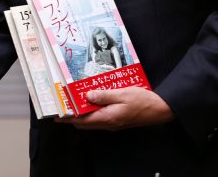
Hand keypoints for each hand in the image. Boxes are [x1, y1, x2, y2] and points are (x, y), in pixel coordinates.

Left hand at [58, 87, 173, 130]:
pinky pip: (100, 117)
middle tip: (63, 102)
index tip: (56, 114)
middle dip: (72, 115)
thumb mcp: (121, 94)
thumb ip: (103, 95)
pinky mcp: (118, 120)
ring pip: (92, 120)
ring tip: (75, 99)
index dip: (67, 118)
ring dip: (82, 112)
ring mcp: (113, 123)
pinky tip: (93, 99)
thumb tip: (87, 96)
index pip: (81, 121)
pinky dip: (93, 110)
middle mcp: (108, 124)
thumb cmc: (143, 101)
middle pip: (84, 122)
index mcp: (107, 118)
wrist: (161, 109)